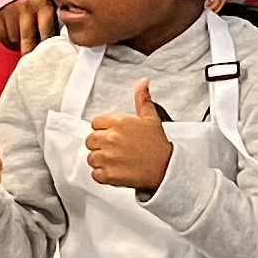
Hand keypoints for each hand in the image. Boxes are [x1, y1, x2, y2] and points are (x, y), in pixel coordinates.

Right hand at [0, 0, 61, 54]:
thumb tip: (59, 43)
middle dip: (33, 53)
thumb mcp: (47, 0)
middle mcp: (26, 8)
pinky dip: (10, 43)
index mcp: (43, 4)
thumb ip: (53, 19)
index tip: (51, 55)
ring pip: (16, 41)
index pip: (47, 33)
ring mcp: (10, 13)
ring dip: (21, 45)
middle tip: (36, 60)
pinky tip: (16, 38)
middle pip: (29, 41)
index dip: (49, 47)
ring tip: (25, 42)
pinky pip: (4, 39)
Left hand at [86, 79, 173, 194]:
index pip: (96, 123)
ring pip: (91, 158)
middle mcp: (110, 138)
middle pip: (90, 140)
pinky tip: (116, 171)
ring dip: (101, 161)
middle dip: (101, 145)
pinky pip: (95, 174)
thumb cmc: (158, 144)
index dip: (104, 130)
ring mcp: (108, 157)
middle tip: (116, 150)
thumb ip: (142, 98)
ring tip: (117, 161)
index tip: (115, 136)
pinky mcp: (108, 174)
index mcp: (118, 122)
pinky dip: (103, 175)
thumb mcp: (151, 118)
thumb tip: (143, 81)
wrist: (167, 168)